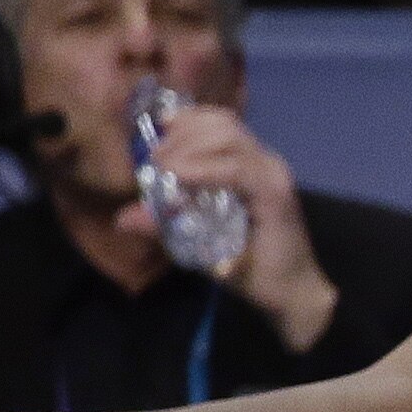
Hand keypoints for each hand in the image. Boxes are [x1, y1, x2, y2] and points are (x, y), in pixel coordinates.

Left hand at [131, 105, 335, 350]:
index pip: (222, 122)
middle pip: (223, 124)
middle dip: (182, 134)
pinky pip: (237, 171)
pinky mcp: (275, 196)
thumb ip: (164, 223)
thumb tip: (122, 217)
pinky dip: (203, 170)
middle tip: (154, 159)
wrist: (288, 293)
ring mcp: (272, 176)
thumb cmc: (247, 265)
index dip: (188, 118)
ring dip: (189, 147)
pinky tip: (179, 177)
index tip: (157, 130)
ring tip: (164, 167)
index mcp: (251, 164)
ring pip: (230, 138)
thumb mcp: (197, 240)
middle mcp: (266, 162)